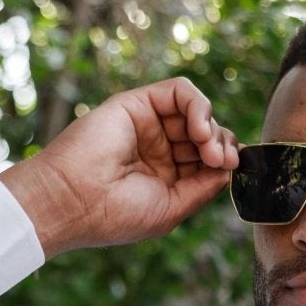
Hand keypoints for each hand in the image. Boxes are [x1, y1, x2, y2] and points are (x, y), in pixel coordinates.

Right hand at [0, 77, 238, 256]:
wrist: (74, 201)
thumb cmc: (115, 215)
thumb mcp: (172, 208)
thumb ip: (203, 186)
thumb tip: (230, 166)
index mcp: (165, 177)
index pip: (207, 159)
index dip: (225, 160)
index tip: (230, 169)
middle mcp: (157, 149)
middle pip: (206, 133)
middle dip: (222, 144)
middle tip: (220, 159)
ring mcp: (148, 125)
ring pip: (196, 111)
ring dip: (212, 127)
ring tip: (208, 146)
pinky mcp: (137, 104)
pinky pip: (180, 91)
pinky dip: (198, 105)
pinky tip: (199, 129)